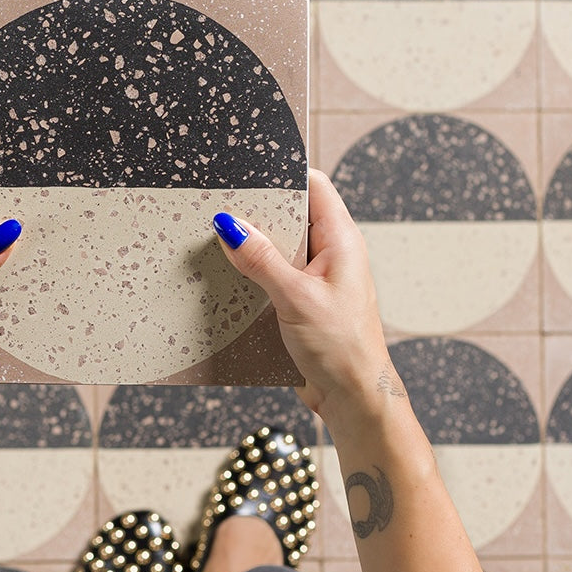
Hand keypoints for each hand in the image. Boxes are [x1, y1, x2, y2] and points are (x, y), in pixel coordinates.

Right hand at [214, 169, 398, 431]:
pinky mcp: (303, 300)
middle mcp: (332, 253)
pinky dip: (254, 273)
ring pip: (279, 246)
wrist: (353, 398)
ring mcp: (317, 277)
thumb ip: (262, 260)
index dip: (283, 175)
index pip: (314, 186)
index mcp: (342, 240)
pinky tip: (231, 276)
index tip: (247, 173)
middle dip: (258, 212)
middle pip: (291, 214)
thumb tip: (231, 226)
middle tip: (221, 207)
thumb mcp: (296, 298)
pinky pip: (275, 274)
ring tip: (218, 241)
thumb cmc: (342, 349)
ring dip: (253, 247)